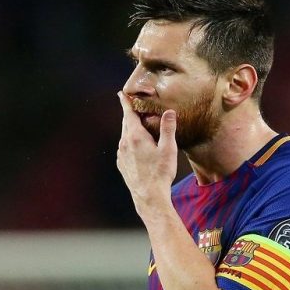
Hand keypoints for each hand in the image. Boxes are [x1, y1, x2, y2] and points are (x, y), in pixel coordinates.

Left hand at [116, 91, 177, 214]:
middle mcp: (124, 143)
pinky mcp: (121, 164)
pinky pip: (124, 147)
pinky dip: (129, 141)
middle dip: (128, 113)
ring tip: (137, 124)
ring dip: (130, 128)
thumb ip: (167, 129)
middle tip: (130, 105)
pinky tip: (136, 145)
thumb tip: (169, 112)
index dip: (126, 102)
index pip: (128, 114)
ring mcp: (121, 155)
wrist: (149, 196)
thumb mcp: (168, 149)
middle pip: (126, 123)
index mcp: (135, 136)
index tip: (121, 94)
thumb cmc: (160, 172)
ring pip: (124, 135)